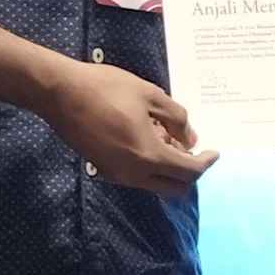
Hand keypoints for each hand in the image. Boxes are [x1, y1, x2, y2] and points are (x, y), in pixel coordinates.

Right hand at [41, 59, 215, 195]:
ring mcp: (117, 175)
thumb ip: (177, 119)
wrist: (60, 93)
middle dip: (189, 171)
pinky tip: (146, 138)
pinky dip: (150, 165)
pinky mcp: (104, 169)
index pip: (189, 171)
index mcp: (149, 156)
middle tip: (192, 149)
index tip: (214, 152)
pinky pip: (137, 177)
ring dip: (168, 167)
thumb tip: (190, 139)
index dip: (206, 162)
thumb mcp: (151, 95)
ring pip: (155, 183)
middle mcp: (134, 174)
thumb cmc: (106, 88)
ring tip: (166, 136)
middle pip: (175, 187)